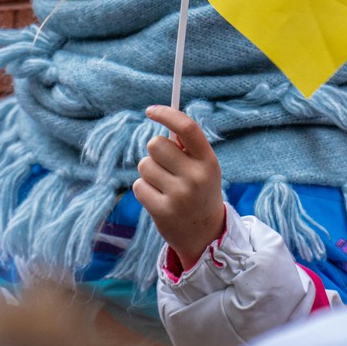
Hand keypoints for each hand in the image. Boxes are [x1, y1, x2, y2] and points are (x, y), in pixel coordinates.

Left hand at [133, 105, 225, 270]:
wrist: (205, 235)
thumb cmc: (200, 192)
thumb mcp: (204, 168)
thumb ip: (187, 147)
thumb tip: (164, 118)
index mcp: (208, 161)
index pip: (187, 128)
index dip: (166, 114)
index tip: (150, 110)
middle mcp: (196, 176)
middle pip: (156, 144)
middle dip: (155, 152)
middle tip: (165, 165)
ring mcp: (179, 195)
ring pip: (144, 165)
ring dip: (149, 173)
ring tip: (164, 186)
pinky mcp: (162, 211)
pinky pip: (138, 185)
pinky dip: (144, 190)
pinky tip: (158, 199)